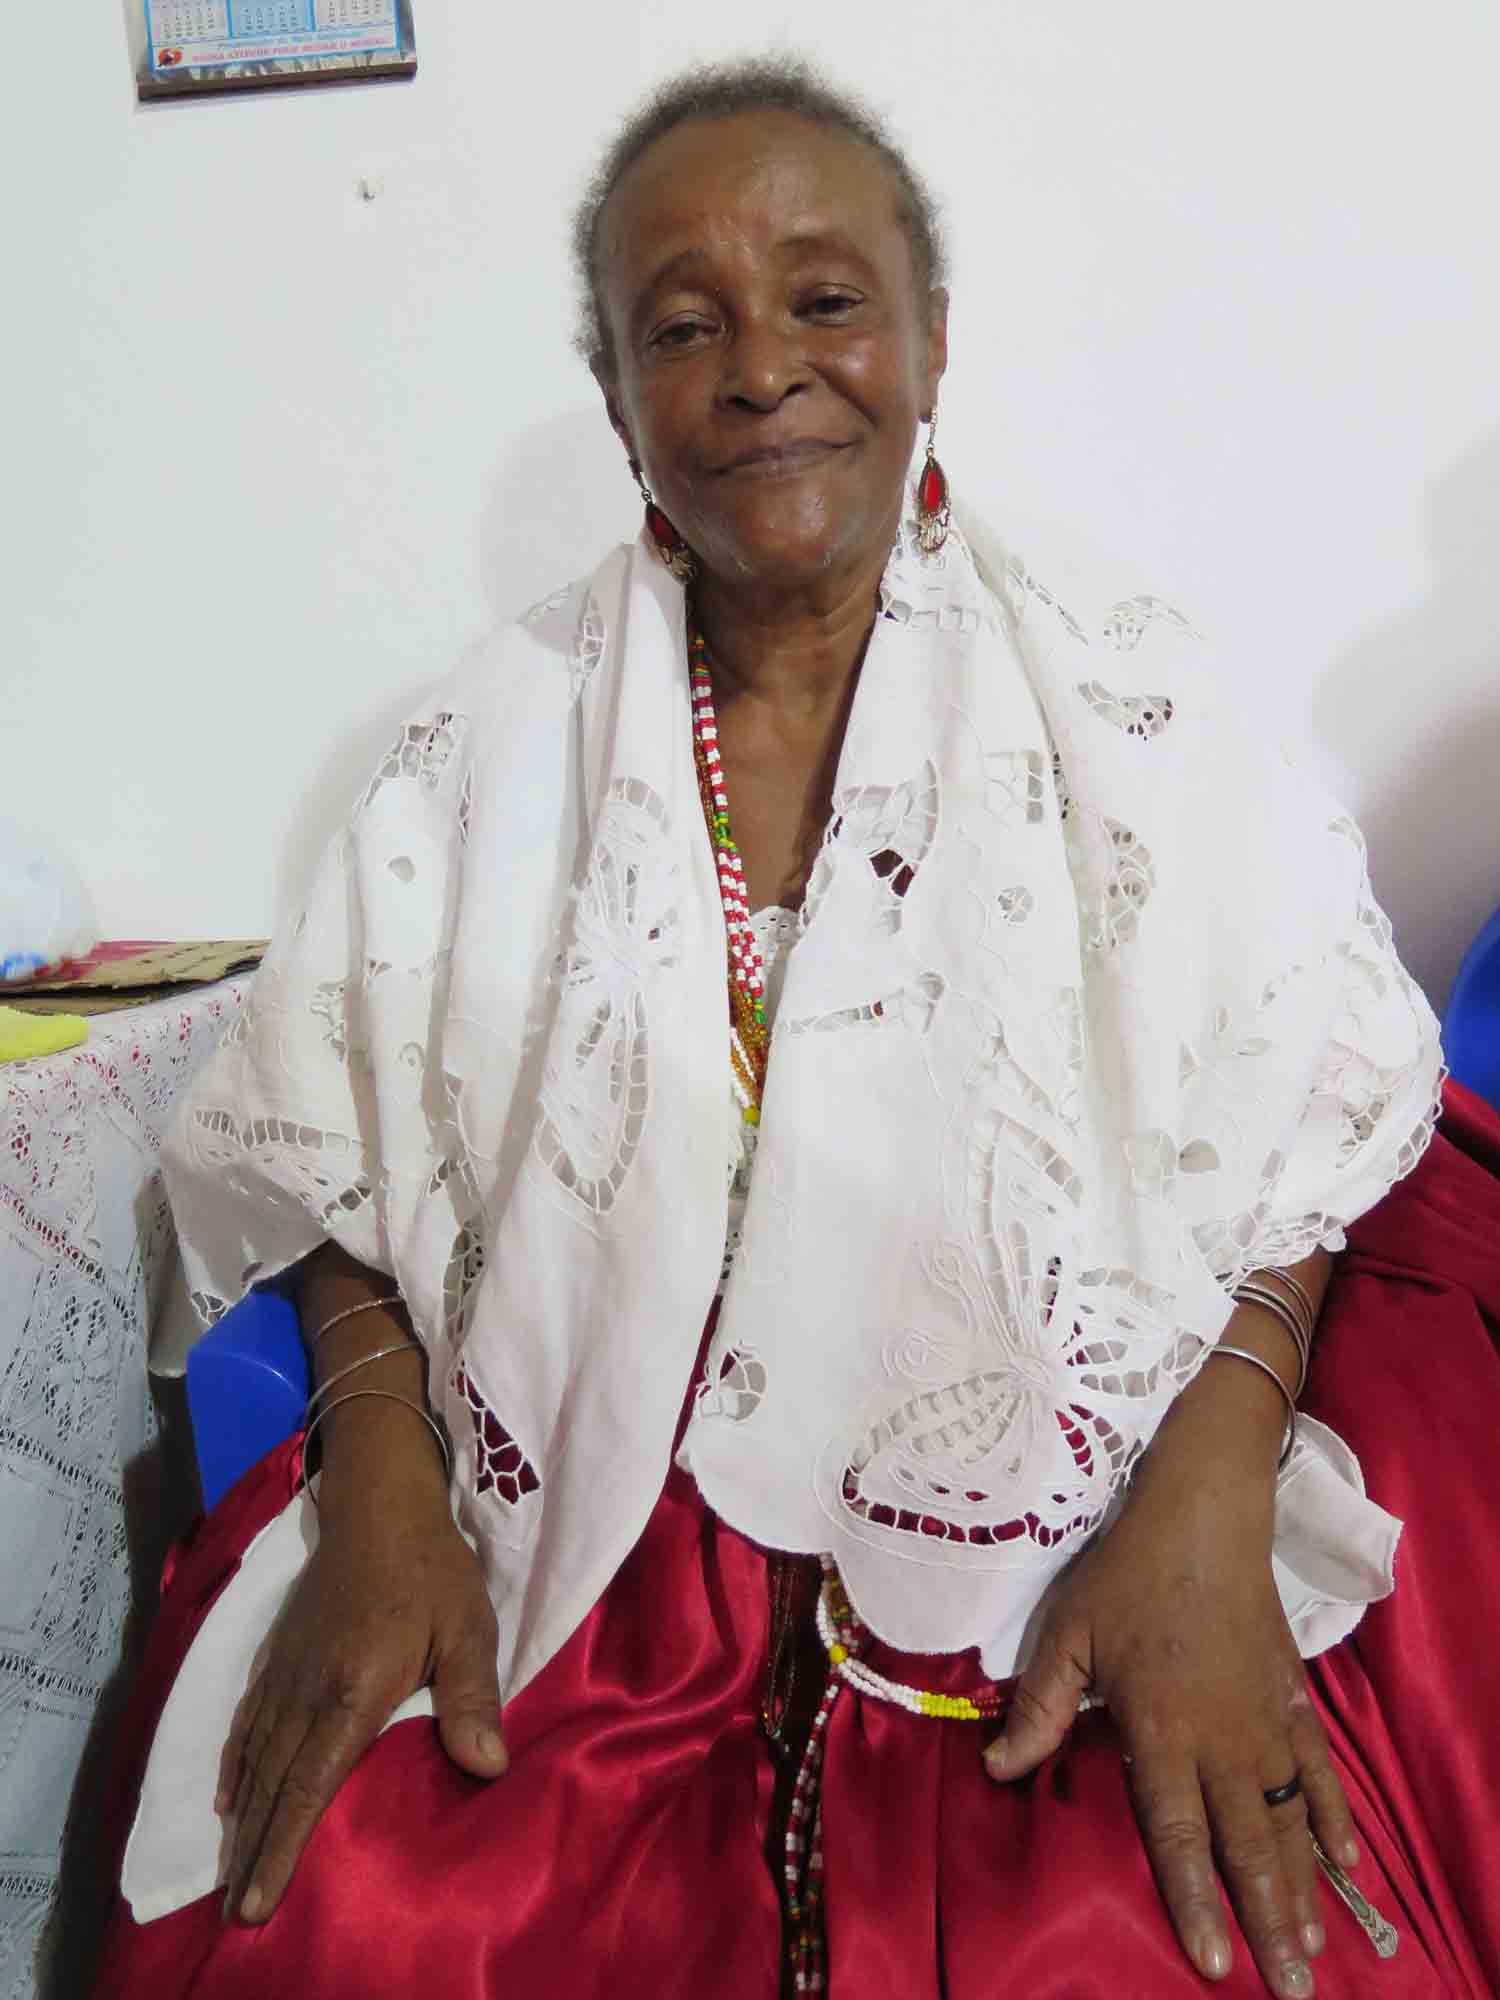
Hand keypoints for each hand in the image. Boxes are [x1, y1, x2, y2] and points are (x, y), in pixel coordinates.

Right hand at [216, 1496, 506, 1923]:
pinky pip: (248, 1722)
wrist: (379, 1503)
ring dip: (244, 1818)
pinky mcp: (279, 1655)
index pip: (311, 1785)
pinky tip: (231, 1797)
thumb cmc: (433, 1569)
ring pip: (257, 1759)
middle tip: (238, 1910)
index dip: (284, 1846)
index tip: (260, 1899)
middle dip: (255, 1850)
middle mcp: (307, 1691)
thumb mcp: (468, 1628)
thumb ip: (471, 1698)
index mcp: (354, 1691)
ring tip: (233, 1870)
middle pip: (274, 1784)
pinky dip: (237, 1765)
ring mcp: (286, 1672)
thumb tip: (488, 1768)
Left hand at [982, 1430, 1359, 1996]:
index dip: (1194, 1899)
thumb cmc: (1125, 1574)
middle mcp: (1220, 1738)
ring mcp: (1263, 1720)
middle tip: (1287, 1990)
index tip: (1213, 1962)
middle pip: (1245, 1845)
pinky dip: (1331, 1818)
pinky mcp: (1292, 1698)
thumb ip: (1037, 1706)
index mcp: (1162, 1728)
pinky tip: (1345, 1862)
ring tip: (1312, 1952)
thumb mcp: (1067, 1633)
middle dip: (1265, 1921)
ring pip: (1286, 1822)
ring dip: (1301, 1888)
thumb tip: (998, 1768)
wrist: (1203, 1516)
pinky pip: (1317, 1772)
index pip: (1178, 1831)